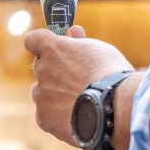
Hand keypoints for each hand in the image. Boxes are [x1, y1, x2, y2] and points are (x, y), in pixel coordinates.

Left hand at [25, 26, 134, 149]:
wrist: (115, 109)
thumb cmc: (111, 75)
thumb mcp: (99, 49)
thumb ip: (80, 42)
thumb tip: (73, 32)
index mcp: (53, 48)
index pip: (33, 39)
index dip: (42, 44)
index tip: (53, 49)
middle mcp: (42, 69)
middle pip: (41, 67)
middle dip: (53, 70)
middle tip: (75, 79)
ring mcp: (41, 94)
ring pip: (41, 92)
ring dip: (53, 94)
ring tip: (78, 101)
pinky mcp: (44, 118)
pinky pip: (45, 115)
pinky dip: (56, 116)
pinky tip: (74, 116)